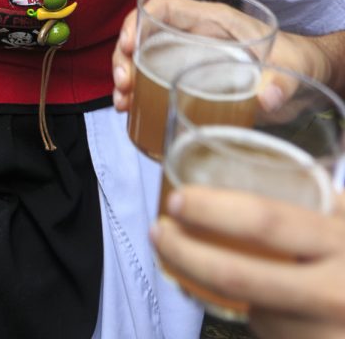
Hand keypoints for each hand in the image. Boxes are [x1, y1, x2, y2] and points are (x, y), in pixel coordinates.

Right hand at [110, 7, 327, 115]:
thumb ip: (282, 81)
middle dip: (125, 57)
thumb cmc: (298, 61)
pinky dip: (141, 93)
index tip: (128, 46)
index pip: (165, 7)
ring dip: (128, 78)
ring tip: (123, 102)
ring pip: (146, 59)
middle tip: (124, 86)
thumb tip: (266, 97)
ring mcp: (192, 57)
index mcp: (214, 21)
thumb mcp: (293, 69)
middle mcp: (197, 36)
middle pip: (146, 35)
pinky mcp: (193, 79)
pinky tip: (133, 110)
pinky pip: (158, 80)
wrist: (307, 78)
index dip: (138, 21)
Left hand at [151, 186, 344, 338]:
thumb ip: (319, 203)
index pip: (266, 220)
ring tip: (196, 262)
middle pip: (240, 275)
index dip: (213, 210)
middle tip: (159, 233)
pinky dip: (258, 319)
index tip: (176, 199)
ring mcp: (327, 334)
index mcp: (342, 241)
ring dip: (218, 289)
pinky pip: (272, 337)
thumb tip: (257, 163)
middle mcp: (335, 290)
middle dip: (186, 253)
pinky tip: (257, 303)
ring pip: (252, 312)